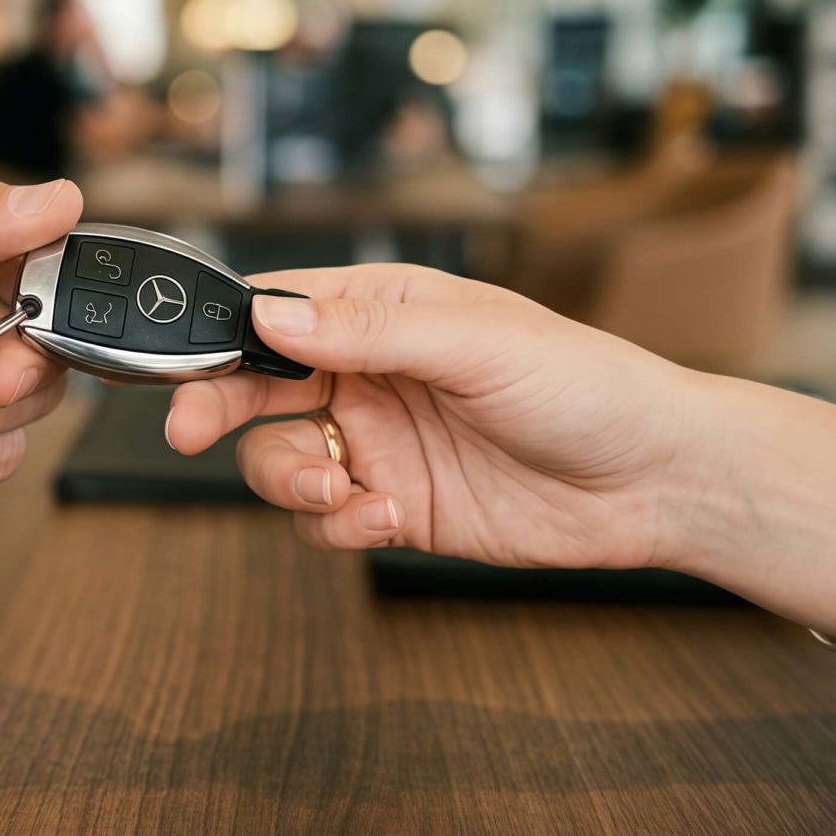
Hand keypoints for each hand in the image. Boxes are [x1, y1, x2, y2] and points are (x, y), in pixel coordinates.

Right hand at [164, 263, 699, 568]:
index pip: (275, 311)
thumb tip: (270, 316)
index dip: (218, 334)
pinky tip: (387, 519)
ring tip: (342, 491)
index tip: (178, 365)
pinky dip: (336, 524)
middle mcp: (367, 374)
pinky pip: (324, 518)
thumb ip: (365, 333)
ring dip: (289, 479)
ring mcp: (378, 443)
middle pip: (254, 387)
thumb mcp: (475, 343)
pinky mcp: (395, 506)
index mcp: (384, 311)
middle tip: (186, 432)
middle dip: (215, 409)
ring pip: (279, 460)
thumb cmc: (587, 385)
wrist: (657, 481)